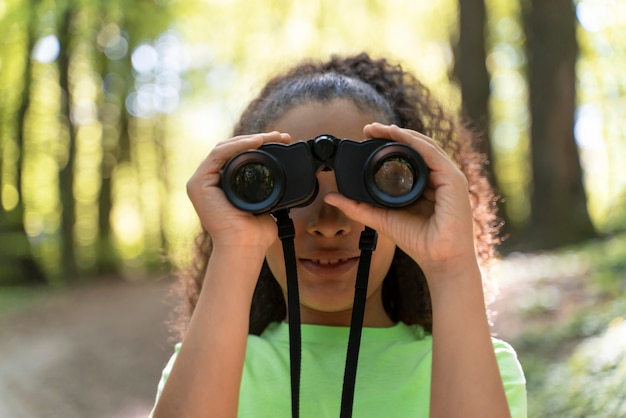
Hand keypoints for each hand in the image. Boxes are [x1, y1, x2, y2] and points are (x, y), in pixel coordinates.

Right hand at [186, 131, 290, 250]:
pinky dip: (237, 146)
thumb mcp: (266, 203)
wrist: (245, 246)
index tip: (283, 141)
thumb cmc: (255, 233)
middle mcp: (210, 182)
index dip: (259, 145)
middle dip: (257, 139)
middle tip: (282, 136)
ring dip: (250, 139)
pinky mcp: (198, 183)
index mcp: (222, 185)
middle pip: (232, 150)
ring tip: (272, 137)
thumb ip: (268, 189)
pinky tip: (256, 142)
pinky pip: (217, 155)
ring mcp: (201, 182)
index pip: (238, 156)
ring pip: (225, 148)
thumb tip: (286, 177)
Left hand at [324, 123, 476, 276]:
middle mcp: (439, 177)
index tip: (367, 136)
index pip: (409, 156)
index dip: (389, 144)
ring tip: (381, 128)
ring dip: (401, 134)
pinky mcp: (453, 180)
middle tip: (369, 128)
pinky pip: (432, 154)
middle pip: (416, 147)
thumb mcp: (381, 218)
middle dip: (393, 135)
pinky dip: (415, 142)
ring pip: (424, 145)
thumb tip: (331, 197)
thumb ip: (357, 207)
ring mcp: (448, 177)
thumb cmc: (418, 241)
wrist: (439, 259)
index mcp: (426, 184)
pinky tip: (399, 136)